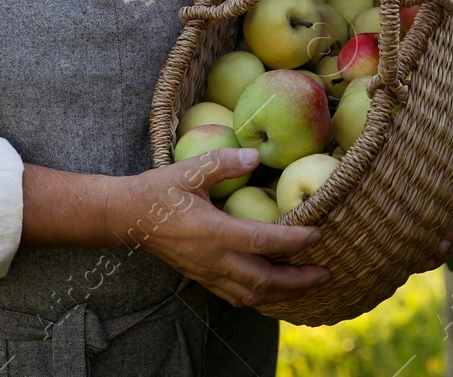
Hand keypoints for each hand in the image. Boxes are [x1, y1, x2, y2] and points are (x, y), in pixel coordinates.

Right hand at [105, 148, 329, 308]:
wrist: (126, 216)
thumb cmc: (157, 190)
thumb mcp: (188, 170)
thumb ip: (222, 163)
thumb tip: (254, 156)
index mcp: (213, 232)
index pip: (263, 241)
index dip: (294, 241)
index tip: (318, 234)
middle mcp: (213, 259)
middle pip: (264, 280)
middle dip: (298, 281)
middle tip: (325, 273)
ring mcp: (207, 272)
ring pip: (252, 294)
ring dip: (283, 294)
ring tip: (308, 285)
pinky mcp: (201, 277)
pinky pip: (236, 296)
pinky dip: (261, 297)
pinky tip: (274, 290)